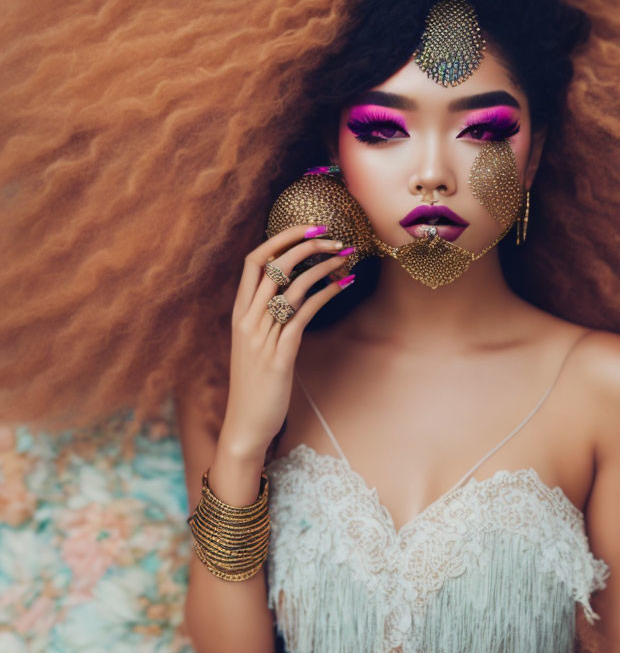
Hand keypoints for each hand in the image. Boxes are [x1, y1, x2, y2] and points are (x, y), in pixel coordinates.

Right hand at [219, 222, 354, 457]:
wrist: (246, 425)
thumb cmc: (256, 386)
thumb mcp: (254, 346)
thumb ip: (266, 319)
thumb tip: (291, 295)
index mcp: (239, 314)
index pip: (253, 261)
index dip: (280, 239)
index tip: (307, 227)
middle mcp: (247, 320)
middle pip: (274, 265)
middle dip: (306, 245)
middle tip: (334, 238)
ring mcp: (262, 337)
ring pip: (292, 286)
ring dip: (323, 266)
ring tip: (346, 258)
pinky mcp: (280, 355)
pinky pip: (304, 314)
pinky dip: (327, 294)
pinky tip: (345, 284)